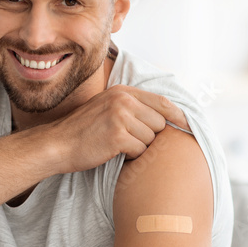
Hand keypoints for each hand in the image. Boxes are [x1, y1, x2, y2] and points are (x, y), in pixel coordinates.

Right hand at [47, 84, 188, 173]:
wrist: (58, 145)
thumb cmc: (83, 131)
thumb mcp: (107, 108)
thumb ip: (132, 107)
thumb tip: (166, 115)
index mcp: (123, 91)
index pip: (162, 101)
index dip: (179, 116)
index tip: (189, 126)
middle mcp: (124, 100)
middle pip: (159, 123)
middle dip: (148, 136)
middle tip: (126, 139)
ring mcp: (120, 116)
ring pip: (150, 139)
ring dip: (138, 147)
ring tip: (116, 144)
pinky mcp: (117, 135)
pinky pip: (139, 150)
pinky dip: (129, 156)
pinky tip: (112, 151)